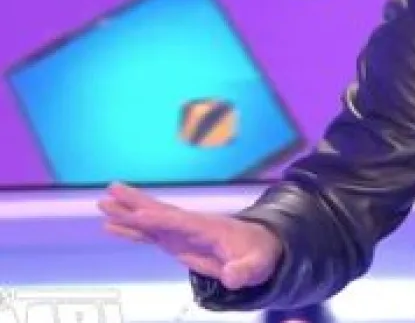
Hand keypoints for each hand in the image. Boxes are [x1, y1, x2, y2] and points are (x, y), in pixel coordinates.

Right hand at [97, 182, 282, 289]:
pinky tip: (111, 226)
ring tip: (103, 202)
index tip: (141, 214)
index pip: (183, 222)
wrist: (259, 249)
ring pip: (150, 220)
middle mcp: (191, 226)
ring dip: (127, 212)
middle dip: (137, 202)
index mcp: (209, 227)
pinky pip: (149, 234)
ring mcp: (181, 233)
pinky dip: (131, 229)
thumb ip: (244, 271)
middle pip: (161, 211)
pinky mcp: (175, 242)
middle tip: (111, 190)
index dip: (163, 219)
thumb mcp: (257, 265)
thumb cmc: (258, 254)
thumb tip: (232, 278)